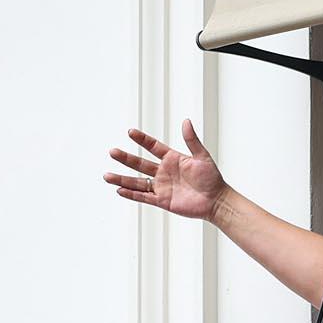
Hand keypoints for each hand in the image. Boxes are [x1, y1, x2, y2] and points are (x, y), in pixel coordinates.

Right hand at [106, 119, 228, 221]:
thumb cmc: (212, 178)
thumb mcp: (202, 157)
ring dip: (122, 179)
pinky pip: (143, 197)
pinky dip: (131, 194)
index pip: (153, 146)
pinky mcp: (162, 200)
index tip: (130, 132)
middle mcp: (163, 172)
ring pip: (137, 182)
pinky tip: (119, 190)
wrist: (216, 200)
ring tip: (107, 176)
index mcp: (172, 159)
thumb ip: (192, 140)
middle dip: (126, 158)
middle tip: (112, 151)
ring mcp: (161, 186)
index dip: (142, 140)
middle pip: (140, 164)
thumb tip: (186, 121)